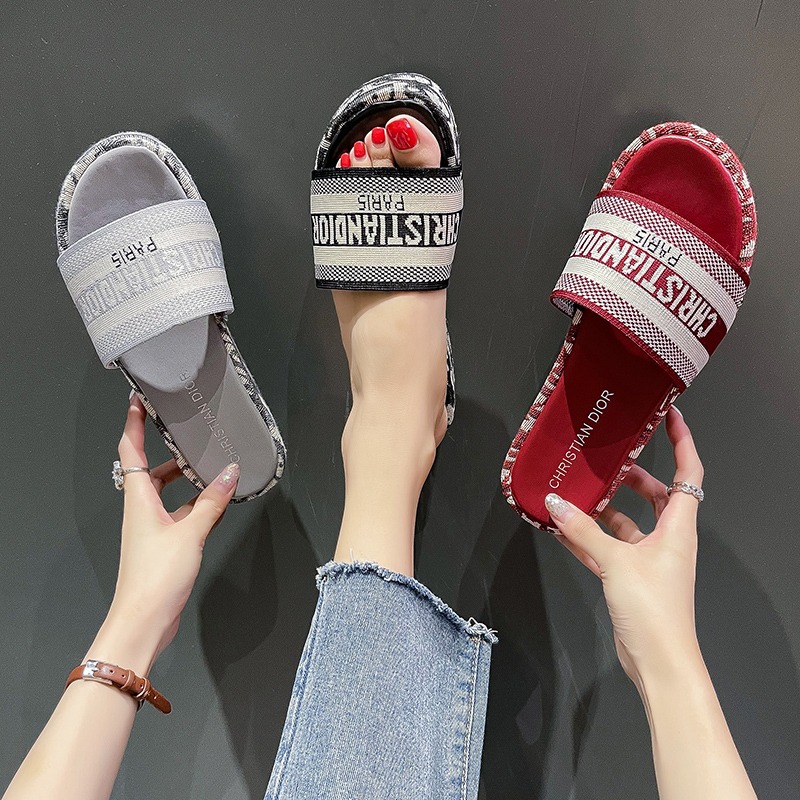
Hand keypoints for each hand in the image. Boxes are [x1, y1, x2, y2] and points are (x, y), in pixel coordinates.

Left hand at [104, 395, 239, 661]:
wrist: (144, 620)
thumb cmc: (156, 577)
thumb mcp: (191, 533)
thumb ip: (212, 502)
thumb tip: (231, 473)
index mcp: (138, 499)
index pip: (131, 451)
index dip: (133, 424)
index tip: (138, 400)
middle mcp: (141, 510)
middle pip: (151, 469)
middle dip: (170, 452)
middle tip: (190, 435)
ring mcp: (151, 527)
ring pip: (167, 492)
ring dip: (187, 481)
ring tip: (213, 470)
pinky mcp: (163, 544)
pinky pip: (179, 513)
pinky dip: (196, 505)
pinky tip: (216, 505)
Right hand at [544, 407, 703, 686]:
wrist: (658, 661)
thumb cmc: (655, 610)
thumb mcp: (616, 562)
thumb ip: (582, 531)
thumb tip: (554, 503)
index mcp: (678, 528)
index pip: (688, 473)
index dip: (682, 442)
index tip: (669, 416)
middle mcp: (667, 539)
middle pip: (655, 495)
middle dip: (631, 476)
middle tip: (606, 458)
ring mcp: (648, 559)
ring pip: (626, 522)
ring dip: (602, 508)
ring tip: (573, 491)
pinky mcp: (629, 577)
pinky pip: (607, 547)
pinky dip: (587, 537)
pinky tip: (561, 528)